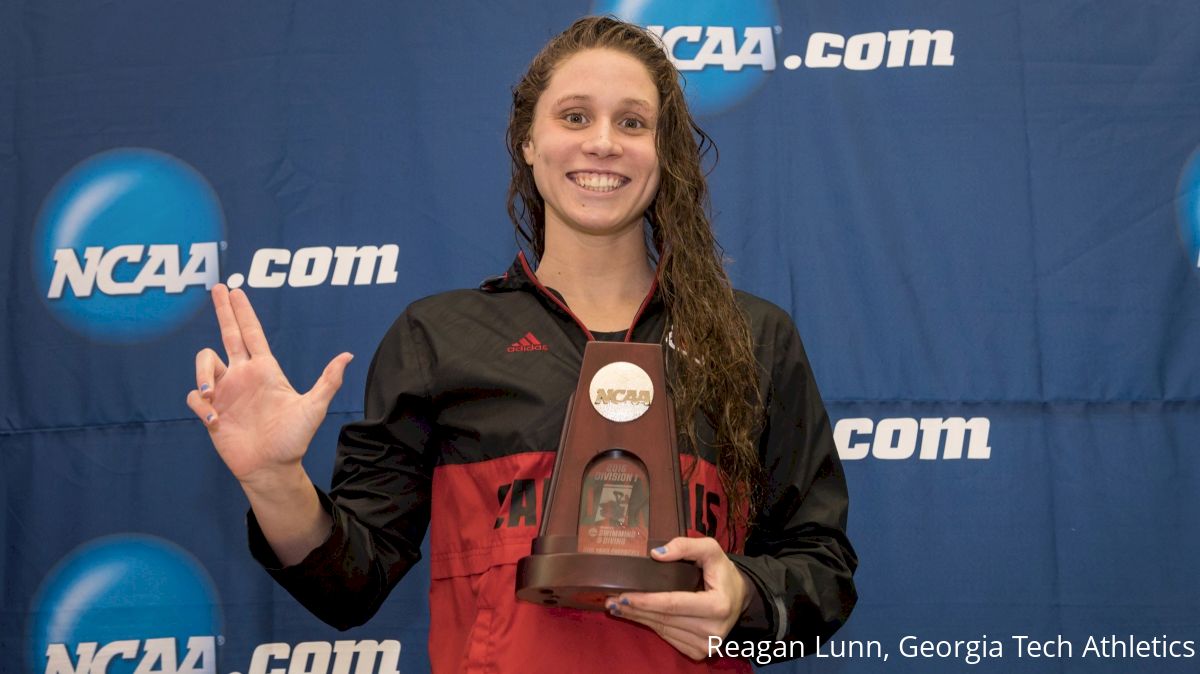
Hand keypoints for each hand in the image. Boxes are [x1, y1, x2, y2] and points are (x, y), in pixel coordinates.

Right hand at [185, 284, 352, 491]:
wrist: (272, 467)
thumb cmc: (293, 439)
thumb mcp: (314, 407)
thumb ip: (328, 381)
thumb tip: (348, 355)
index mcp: (265, 370)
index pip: (252, 333)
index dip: (243, 312)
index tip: (234, 290)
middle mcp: (243, 375)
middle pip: (228, 334)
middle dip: (222, 310)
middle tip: (217, 287)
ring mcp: (226, 392)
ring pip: (204, 363)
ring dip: (203, 373)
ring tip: (213, 393)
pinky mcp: (211, 412)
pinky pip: (195, 397)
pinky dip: (200, 405)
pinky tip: (215, 421)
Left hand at [607, 537, 751, 660]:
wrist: (739, 598)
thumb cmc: (722, 572)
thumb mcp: (710, 550)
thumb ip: (685, 546)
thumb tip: (655, 554)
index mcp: (718, 606)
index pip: (673, 604)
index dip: (646, 600)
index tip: (622, 595)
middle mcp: (713, 630)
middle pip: (665, 619)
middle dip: (635, 610)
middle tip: (610, 602)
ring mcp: (706, 644)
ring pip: (663, 630)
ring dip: (638, 619)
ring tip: (617, 608)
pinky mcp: (699, 652)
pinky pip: (668, 638)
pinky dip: (651, 626)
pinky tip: (637, 616)